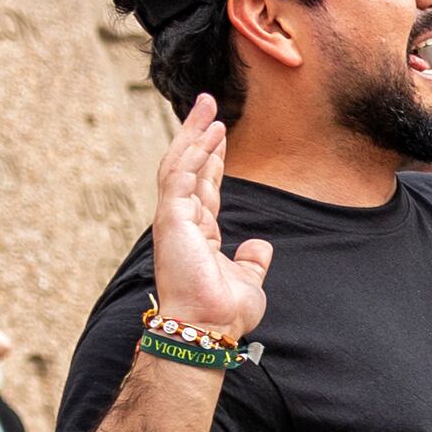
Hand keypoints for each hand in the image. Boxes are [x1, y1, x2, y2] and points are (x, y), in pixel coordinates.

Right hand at [152, 98, 272, 340]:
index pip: (203, 185)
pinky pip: (180, 175)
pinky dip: (193, 151)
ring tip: (207, 105)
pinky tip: (209, 131)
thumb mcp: (248, 279)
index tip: (220, 132)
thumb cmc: (223, 310)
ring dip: (193, 133)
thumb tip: (260, 246)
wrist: (208, 328)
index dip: (212, 157)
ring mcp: (173, 218)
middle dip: (198, 134)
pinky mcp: (171, 218)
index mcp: (197, 232)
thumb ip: (252, 261)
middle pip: (188, 166)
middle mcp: (182, 221)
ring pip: (180, 164)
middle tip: (207, 102)